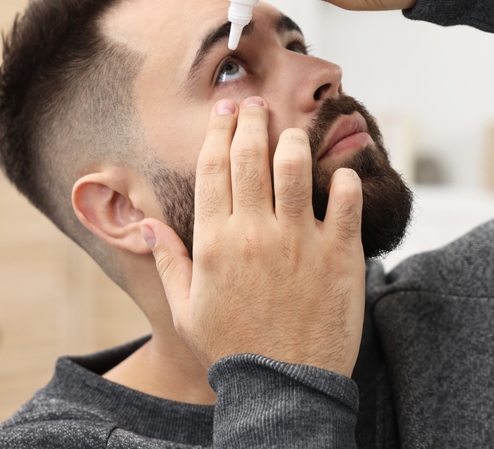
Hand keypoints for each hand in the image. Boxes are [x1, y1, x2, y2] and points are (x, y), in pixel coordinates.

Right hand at [141, 97, 365, 376]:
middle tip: (256, 105)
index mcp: (215, 241)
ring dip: (294, 140)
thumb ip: (168, 262)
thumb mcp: (187, 310)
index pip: (213, 167)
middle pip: (251, 155)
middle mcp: (255, 232)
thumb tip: (147, 225)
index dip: (219, 131)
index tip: (225, 110)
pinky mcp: (338, 253)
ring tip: (294, 135)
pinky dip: (345, 180)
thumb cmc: (233, 349)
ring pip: (296, 165)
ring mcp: (298, 240)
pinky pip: (346, 199)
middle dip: (252, 119)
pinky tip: (340, 176)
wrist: (284, 389)